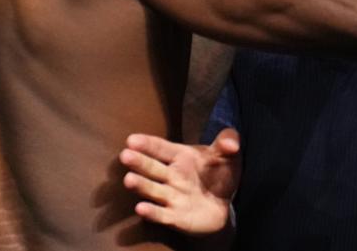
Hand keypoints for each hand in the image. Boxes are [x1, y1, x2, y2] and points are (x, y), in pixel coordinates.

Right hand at [120, 128, 240, 234]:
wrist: (223, 206)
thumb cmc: (219, 175)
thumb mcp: (228, 156)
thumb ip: (228, 143)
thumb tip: (232, 143)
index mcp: (181, 156)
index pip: (162, 148)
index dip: (148, 144)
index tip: (132, 139)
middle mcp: (171, 176)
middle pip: (152, 168)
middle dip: (139, 162)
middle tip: (124, 156)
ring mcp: (171, 197)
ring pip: (153, 190)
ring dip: (141, 186)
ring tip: (128, 180)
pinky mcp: (174, 217)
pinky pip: (161, 215)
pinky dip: (151, 212)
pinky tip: (140, 209)